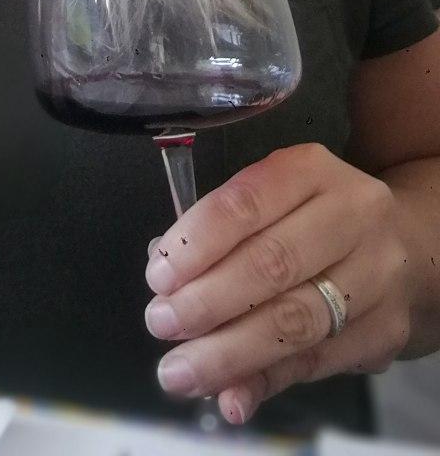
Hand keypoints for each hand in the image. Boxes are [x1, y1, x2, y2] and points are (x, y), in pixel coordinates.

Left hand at [143, 143, 414, 424]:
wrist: (409, 246)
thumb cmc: (313, 217)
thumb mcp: (273, 199)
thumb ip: (221, 230)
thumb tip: (163, 272)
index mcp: (311, 170)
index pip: (245, 203)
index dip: (197, 243)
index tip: (158, 277)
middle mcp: (352, 215)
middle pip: (271, 264)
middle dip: (206, 301)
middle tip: (161, 323)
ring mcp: (375, 274)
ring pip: (295, 320)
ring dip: (229, 352)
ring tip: (180, 370)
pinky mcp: (385, 331)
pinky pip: (315, 362)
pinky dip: (265, 381)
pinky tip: (230, 396)